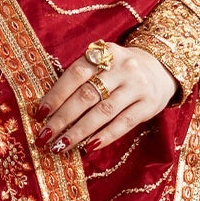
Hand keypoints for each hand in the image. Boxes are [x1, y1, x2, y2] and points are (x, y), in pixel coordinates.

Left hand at [35, 44, 176, 153]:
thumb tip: (48, 108)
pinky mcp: (149, 104)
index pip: (76, 74)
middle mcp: (122, 67)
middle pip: (87, 95)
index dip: (56, 94)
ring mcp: (137, 86)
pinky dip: (105, 136)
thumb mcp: (103, 63)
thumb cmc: (119, 70)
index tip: (39, 113)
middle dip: (63, 118)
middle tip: (45, 136)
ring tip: (61, 145)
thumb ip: (81, 78)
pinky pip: (124, 123)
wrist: (160, 67)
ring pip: (104, 112)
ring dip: (79, 132)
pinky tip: (89, 147)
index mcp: (105, 53)